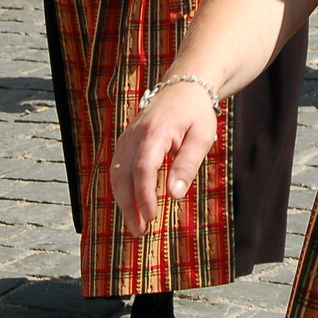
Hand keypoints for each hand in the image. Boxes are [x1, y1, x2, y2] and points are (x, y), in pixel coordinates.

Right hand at [110, 81, 219, 236]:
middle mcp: (135, 134)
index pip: (143, 168)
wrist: (183, 86)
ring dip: (123, 200)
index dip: (144, 195)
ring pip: (116, 173)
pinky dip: (122, 188)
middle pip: (123, 174)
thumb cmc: (196, 113)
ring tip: (136, 224)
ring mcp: (127, 137)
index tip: (152, 217)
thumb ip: (188, 164)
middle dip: (129, 206)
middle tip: (140, 231)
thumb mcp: (202, 137)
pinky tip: (131, 205)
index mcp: (155, 132)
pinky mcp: (126, 141)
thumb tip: (175, 195)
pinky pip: (118, 167)